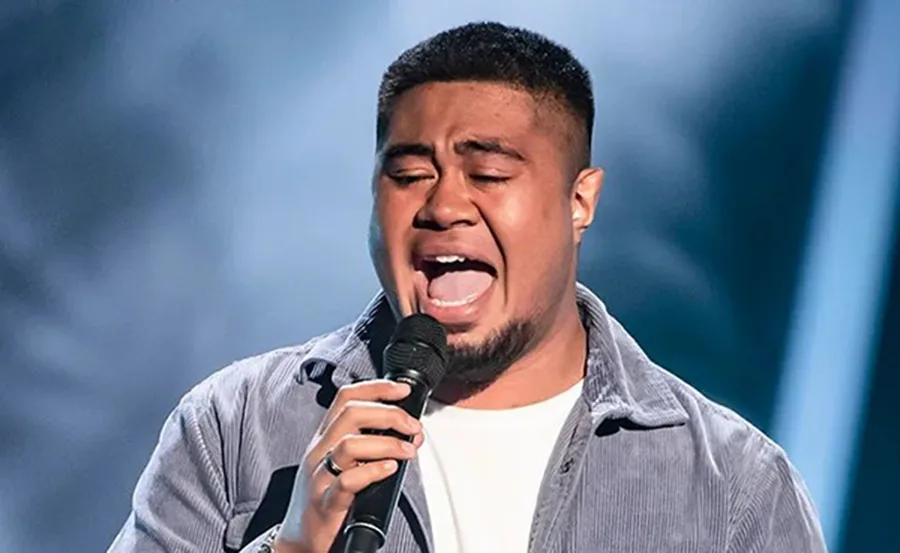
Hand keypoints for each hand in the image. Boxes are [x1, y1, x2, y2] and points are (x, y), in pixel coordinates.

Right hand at [274, 380, 423, 552]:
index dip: (376, 388)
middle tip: (413, 427)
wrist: (300, 538)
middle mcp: (319, 451)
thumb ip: (367, 444)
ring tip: (408, 451)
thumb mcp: (341, 463)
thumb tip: (407, 432)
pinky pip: (347, 482)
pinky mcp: (325, 502)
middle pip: (351, 413)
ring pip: (349, 444)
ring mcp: (319, 476)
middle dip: (390, 414)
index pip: (346, 398)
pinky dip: (372, 471)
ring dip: (387, 443)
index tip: (403, 390)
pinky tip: (390, 469)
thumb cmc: (326, 498)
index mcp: (325, 437)